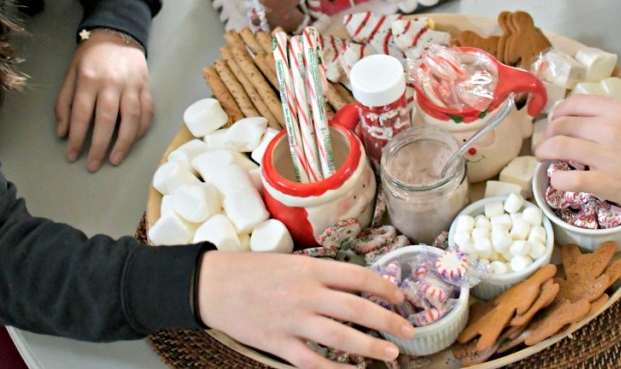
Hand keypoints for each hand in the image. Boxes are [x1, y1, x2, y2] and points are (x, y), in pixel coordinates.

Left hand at [55, 30, 152, 171]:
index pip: (81, 114)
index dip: (76, 138)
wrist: (117, 35)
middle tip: (93, 165)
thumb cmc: (90, 57)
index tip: (71, 156)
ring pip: (131, 118)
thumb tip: (62, 132)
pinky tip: (132, 141)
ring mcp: (132, 85)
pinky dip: (141, 129)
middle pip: (106, 120)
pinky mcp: (147, 87)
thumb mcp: (70, 74)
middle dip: (99, 146)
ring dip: (123, 142)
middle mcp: (111, 83)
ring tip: (115, 159)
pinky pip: (147, 112)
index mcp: (88, 79)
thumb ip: (65, 102)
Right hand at [197, 252, 413, 368]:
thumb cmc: (252, 270)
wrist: (212, 285)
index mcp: (311, 269)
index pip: (359, 277)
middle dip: (388, 320)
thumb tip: (357, 287)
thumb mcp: (291, 261)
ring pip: (341, 337)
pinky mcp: (278, 344)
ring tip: (391, 354)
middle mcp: (305, 294)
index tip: (400, 297)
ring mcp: (292, 321)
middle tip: (408, 330)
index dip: (385, 288)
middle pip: (357, 309)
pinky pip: (313, 362)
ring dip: (370, 347)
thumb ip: (321, 275)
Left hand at [533, 95, 620, 214]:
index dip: (558, 113)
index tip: (556, 122)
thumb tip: (603, 122)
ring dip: (544, 152)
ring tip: (542, 158)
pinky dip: (557, 179)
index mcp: (618, 110)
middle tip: (547, 143)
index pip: (573, 104)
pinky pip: (570, 179)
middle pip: (561, 125)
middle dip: (548, 134)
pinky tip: (557, 180)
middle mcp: (607, 128)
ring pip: (558, 147)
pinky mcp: (608, 182)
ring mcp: (605, 155)